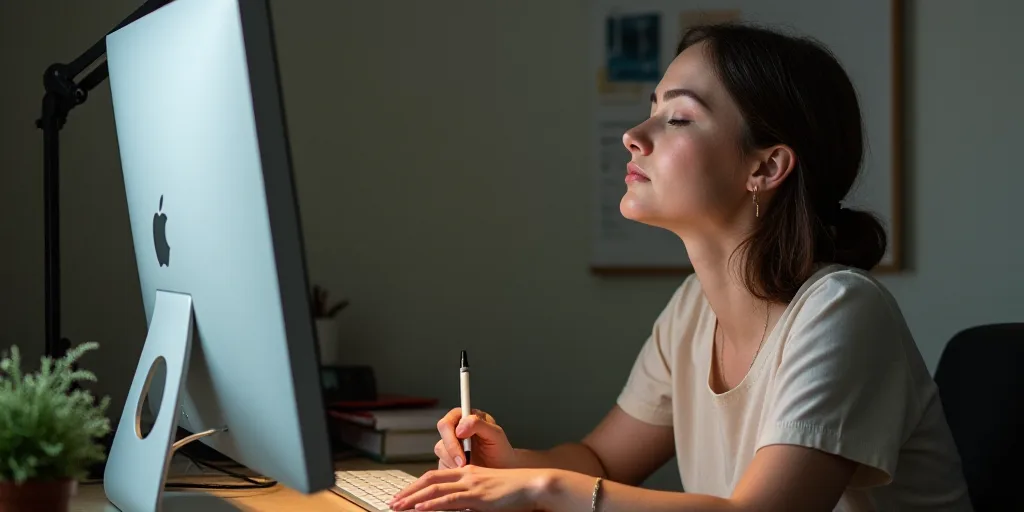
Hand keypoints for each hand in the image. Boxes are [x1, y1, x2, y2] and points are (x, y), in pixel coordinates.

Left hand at [388, 465, 549, 511]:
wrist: (533, 486)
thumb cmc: (514, 492)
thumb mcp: (487, 493)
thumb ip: (470, 498)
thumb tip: (455, 508)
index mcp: (468, 472)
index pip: (435, 475)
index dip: (416, 485)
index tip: (403, 496)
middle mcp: (466, 474)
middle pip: (429, 479)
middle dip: (408, 492)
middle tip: (392, 502)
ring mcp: (471, 484)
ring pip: (435, 488)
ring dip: (413, 499)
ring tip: (398, 506)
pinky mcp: (478, 495)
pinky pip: (450, 499)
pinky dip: (432, 504)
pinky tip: (420, 509)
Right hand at [435, 407, 515, 468]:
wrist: (501, 471)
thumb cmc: (500, 451)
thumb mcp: (495, 434)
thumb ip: (479, 424)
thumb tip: (460, 428)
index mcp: (466, 417)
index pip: (450, 417)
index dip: (452, 430)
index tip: (463, 439)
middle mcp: (456, 428)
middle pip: (442, 430)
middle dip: (452, 447)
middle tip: (463, 462)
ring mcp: (449, 445)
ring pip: (440, 448)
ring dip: (453, 460)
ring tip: (470, 467)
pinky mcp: (446, 460)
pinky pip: (441, 464)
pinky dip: (452, 469)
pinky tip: (465, 472)